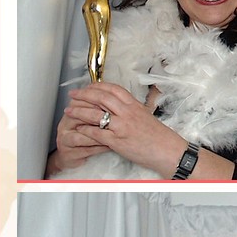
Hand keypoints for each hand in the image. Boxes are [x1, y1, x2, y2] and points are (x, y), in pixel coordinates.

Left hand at [57, 82, 189, 177]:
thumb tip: (119, 104)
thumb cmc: (158, 136)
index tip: (87, 86)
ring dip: (79, 111)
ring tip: (69, 110)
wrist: (167, 151)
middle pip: (101, 98)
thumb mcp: (145, 115)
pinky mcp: (118, 141)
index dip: (97, 86)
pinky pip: (97, 133)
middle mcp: (127, 112)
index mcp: (133, 104)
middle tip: (73, 95)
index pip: (112, 89)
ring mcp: (122, 126)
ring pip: (95, 114)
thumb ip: (131, 108)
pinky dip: (85, 130)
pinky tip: (78, 129)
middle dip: (83, 95)